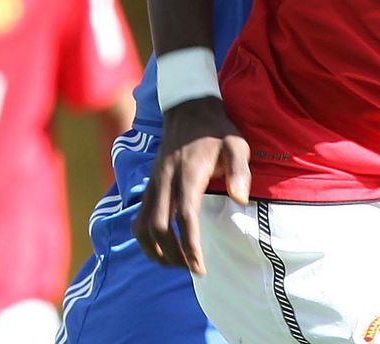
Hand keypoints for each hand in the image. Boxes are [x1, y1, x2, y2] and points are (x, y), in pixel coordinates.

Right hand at [133, 97, 249, 274]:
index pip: (185, 217)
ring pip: (142, 227)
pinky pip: (138, 219)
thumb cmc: (217, 131)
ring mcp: (153, 184)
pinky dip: (145, 239)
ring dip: (155, 251)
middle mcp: (165, 182)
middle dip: (173, 255)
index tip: (200, 267)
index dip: (191, 245)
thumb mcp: (236, 144)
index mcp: (188, 175)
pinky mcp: (149, 186)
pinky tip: (162, 249)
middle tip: (192, 269)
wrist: (188, 110)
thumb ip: (240, 171)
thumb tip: (240, 199)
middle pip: (159, 228)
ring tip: (176, 264)